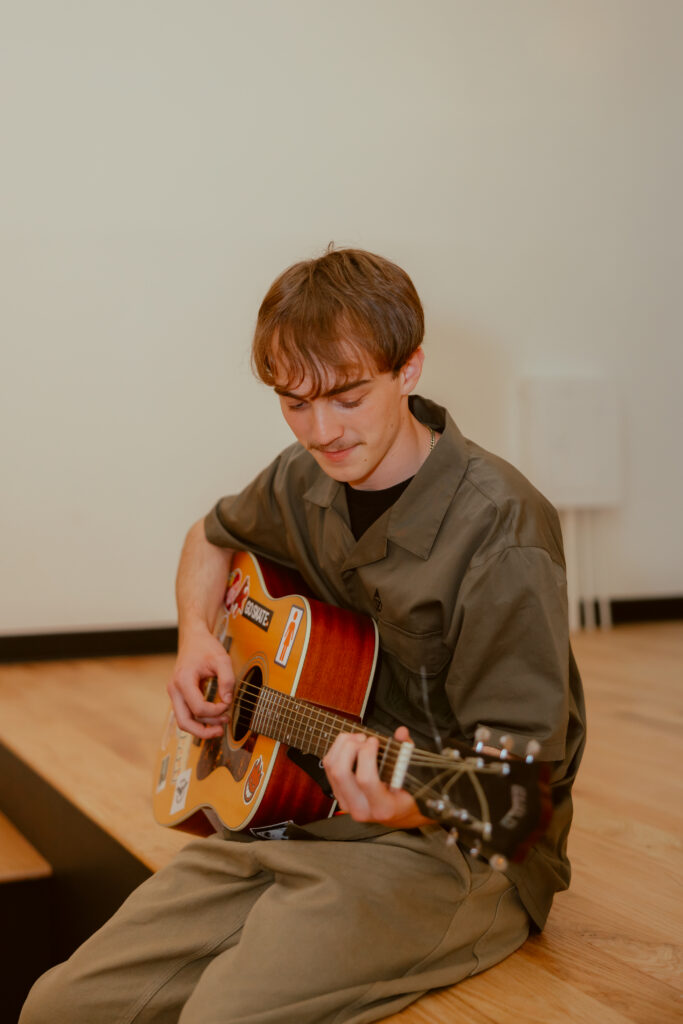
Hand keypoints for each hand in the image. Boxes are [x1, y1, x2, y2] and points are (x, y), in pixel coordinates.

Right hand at [167, 624, 234, 738]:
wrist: (194, 638)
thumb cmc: (206, 646)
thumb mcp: (222, 659)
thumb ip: (227, 680)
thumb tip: (228, 701)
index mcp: (183, 680)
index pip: (198, 708)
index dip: (216, 711)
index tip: (228, 703)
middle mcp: (175, 689)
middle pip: (184, 722)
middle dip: (203, 731)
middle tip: (221, 731)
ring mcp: (175, 693)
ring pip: (184, 721)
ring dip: (202, 727)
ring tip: (221, 725)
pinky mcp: (179, 695)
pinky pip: (187, 713)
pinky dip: (199, 719)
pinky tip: (213, 718)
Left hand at [322, 726, 433, 828]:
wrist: (398, 815)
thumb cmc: (407, 795)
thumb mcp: (413, 778)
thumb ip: (407, 753)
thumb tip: (401, 732)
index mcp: (383, 808)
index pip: (366, 779)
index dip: (367, 754)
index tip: (375, 741)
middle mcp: (361, 809)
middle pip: (341, 772)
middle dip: (351, 747)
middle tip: (365, 738)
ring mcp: (347, 804)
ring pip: (332, 768)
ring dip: (342, 746)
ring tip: (358, 738)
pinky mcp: (339, 795)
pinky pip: (329, 769)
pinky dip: (337, 751)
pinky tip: (351, 745)